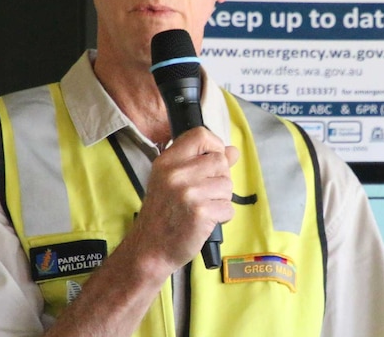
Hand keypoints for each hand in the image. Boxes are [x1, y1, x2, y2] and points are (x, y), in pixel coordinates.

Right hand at [130, 127, 238, 273]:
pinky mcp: (201, 212)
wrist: (150, 248)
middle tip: (205, 194)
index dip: (214, 146)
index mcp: (167, 161)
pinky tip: (206, 221)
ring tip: (203, 208)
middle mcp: (176, 173)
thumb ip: (202, 162)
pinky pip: (228, 207)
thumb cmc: (162, 214)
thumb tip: (232, 151)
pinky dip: (222, 216)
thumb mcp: (173, 181)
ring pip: (227, 185)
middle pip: (219, 161)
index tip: (213, 161)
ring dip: (221, 199)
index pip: (201, 135)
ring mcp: (188, 193)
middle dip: (220, 178)